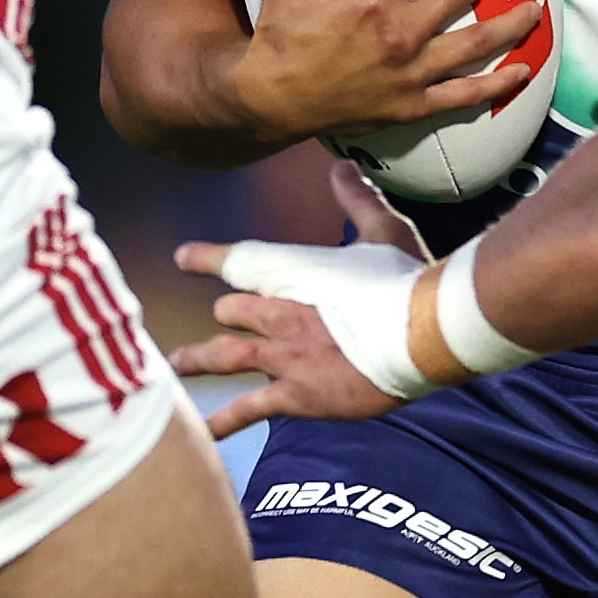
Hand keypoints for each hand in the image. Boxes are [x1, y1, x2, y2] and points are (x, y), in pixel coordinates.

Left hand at [172, 161, 425, 436]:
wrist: (422, 333)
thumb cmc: (407, 279)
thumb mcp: (383, 231)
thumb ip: (356, 199)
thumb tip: (341, 165)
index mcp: (294, 273)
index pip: (239, 260)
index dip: (206, 259)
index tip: (182, 258)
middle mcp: (278, 313)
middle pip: (229, 311)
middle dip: (227, 316)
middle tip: (219, 322)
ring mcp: (282, 355)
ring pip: (223, 356)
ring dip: (198, 360)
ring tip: (175, 366)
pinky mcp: (295, 394)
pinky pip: (248, 410)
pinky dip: (224, 421)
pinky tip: (204, 432)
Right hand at [230, 0, 543, 140]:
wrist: (271, 98)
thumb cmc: (281, 31)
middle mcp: (402, 35)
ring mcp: (412, 74)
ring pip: (475, 45)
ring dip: (510, 23)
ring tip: (537, 5)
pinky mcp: (413, 106)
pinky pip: (463, 96)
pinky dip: (496, 86)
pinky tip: (523, 71)